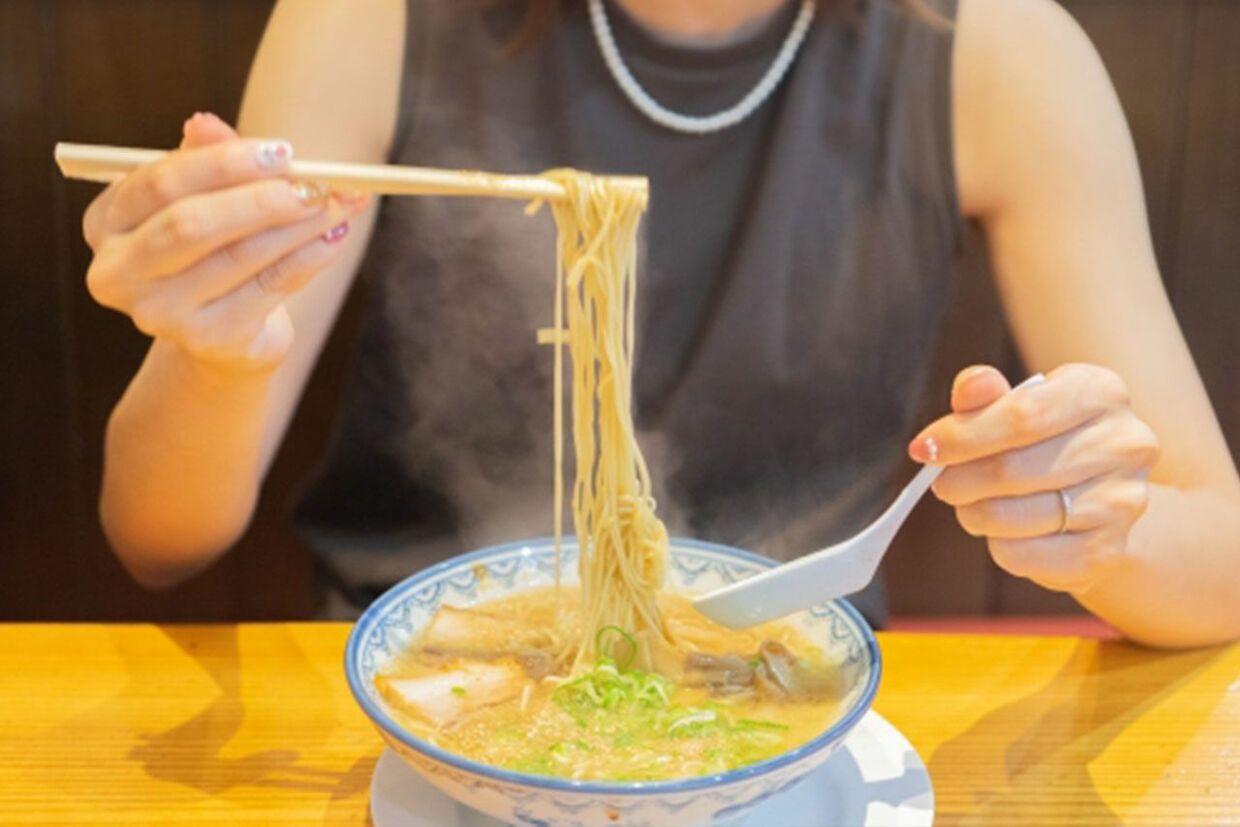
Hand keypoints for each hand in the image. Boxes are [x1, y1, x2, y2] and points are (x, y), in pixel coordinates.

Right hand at [81, 112, 369, 367]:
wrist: (223, 329)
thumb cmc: (213, 246)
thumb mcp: (205, 198)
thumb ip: (207, 159)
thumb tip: (205, 123)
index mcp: (107, 221)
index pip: (159, 182)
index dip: (223, 163)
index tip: (282, 151)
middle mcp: (120, 271)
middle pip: (191, 224)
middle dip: (262, 199)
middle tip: (315, 182)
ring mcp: (160, 313)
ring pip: (239, 257)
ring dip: (299, 225)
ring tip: (340, 203)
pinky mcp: (209, 339)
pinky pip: (270, 288)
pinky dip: (310, 257)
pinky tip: (335, 236)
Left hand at [909, 364, 1160, 593]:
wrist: (1101, 495)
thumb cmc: (1045, 439)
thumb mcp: (1017, 403)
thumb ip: (984, 394)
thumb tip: (969, 388)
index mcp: (1100, 391)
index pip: (1021, 415)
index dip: (962, 437)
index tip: (924, 450)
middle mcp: (1126, 444)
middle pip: (1012, 470)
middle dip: (959, 480)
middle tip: (943, 484)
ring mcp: (1124, 500)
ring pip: (1012, 516)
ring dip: (975, 515)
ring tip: (974, 506)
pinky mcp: (1108, 550)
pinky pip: (1025, 555)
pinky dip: (1000, 547)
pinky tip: (1005, 532)